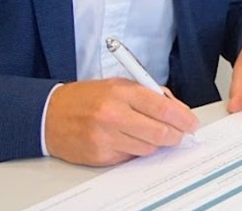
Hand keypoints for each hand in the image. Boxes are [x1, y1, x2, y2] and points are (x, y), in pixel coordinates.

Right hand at [45, 78, 198, 166]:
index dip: (184, 118)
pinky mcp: (101, 155)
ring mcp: (106, 138)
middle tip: (178, 133)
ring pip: (149, 148)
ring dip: (154, 142)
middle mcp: (114, 115)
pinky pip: (131, 157)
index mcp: (121, 93)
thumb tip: (176, 110)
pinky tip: (126, 139)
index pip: (164, 108)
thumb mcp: (118, 85)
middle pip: (161, 132)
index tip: (192, 123)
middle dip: (175, 135)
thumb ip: (148, 94)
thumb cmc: (86, 98)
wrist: (49, 115)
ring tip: (146, 132)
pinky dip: (134, 150)